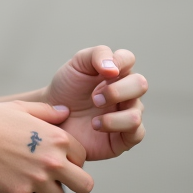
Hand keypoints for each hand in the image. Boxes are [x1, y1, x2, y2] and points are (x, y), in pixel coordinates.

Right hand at [0, 100, 93, 192]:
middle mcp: (52, 161)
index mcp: (57, 138)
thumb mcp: (20, 108)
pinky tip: (8, 190)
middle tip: (53, 180)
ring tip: (28, 184)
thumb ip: (47, 111)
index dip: (70, 159)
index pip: (82, 157)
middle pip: (85, 185)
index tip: (55, 160)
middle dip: (72, 184)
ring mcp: (36, 180)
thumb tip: (66, 112)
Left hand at [45, 46, 146, 160]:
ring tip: (92, 119)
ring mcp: (126, 114)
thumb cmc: (67, 89)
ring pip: (138, 111)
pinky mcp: (125, 137)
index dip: (119, 62)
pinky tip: (96, 126)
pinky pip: (137, 133)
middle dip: (116, 90)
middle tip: (95, 98)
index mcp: (116, 71)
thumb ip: (97, 55)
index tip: (101, 71)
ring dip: (114, 115)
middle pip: (141, 84)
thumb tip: (114, 69)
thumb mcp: (77, 64)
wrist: (51, 119)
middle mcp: (126, 92)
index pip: (128, 59)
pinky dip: (115, 127)